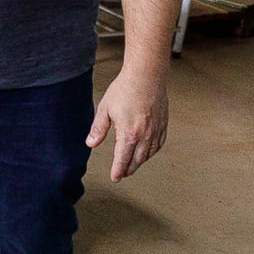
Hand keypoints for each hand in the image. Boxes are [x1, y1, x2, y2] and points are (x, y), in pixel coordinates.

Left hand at [86, 66, 168, 181]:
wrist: (146, 75)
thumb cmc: (124, 89)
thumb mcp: (105, 109)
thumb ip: (98, 129)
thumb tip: (90, 144)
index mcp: (129, 133)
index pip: (122, 159)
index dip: (118, 170)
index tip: (115, 177)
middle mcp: (145, 135)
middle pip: (137, 160)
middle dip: (128, 169)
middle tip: (122, 174)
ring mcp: (156, 130)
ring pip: (149, 154)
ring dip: (140, 162)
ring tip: (133, 165)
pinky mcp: (163, 124)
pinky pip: (159, 144)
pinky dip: (152, 152)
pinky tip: (147, 152)